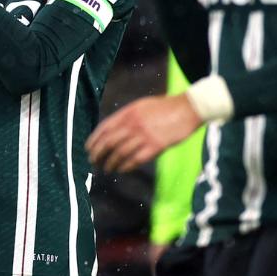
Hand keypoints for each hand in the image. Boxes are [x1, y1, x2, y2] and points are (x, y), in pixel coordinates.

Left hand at [86, 94, 201, 172]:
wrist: (188, 109)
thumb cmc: (166, 107)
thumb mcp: (142, 105)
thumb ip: (127, 116)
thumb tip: (113, 130)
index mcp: (128, 112)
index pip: (104, 128)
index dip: (93, 140)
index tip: (88, 148)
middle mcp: (133, 124)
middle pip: (108, 142)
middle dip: (98, 154)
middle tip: (93, 161)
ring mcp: (144, 135)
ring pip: (120, 153)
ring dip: (110, 163)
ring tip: (106, 168)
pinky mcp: (155, 146)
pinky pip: (135, 159)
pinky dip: (125, 166)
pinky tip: (121, 169)